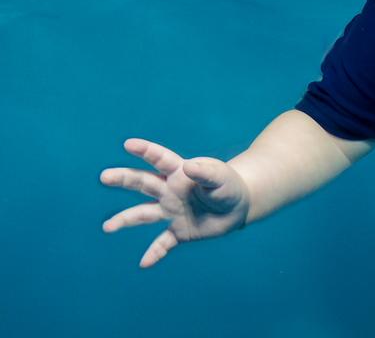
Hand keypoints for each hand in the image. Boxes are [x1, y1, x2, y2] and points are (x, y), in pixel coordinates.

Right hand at [100, 138, 249, 267]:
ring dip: (126, 219)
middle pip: (143, 182)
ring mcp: (172, 211)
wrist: (237, 207)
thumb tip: (188, 166)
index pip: (161, 159)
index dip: (146, 150)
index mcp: (180, 173)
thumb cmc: (228, 186)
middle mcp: (170, 191)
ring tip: (108, 227)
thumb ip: (206, 173)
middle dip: (124, 178)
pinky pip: (163, 243)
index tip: (129, 144)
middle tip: (104, 176)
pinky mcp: (179, 231)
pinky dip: (155, 252)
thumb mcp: (221, 177)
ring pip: (144, 214)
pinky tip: (145, 263)